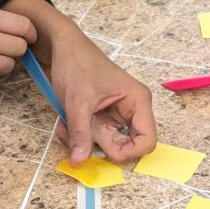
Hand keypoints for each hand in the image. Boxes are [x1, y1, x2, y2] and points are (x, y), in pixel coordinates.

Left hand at [46, 31, 157, 164]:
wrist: (62, 47)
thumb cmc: (77, 64)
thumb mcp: (77, 101)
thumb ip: (80, 133)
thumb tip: (79, 161)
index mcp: (137, 100)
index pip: (147, 140)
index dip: (129, 152)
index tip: (104, 152)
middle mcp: (131, 109)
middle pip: (126, 145)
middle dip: (99, 145)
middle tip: (77, 134)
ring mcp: (116, 113)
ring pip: (106, 142)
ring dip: (85, 140)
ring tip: (66, 125)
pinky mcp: (103, 115)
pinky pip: (95, 136)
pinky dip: (79, 135)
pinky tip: (65, 122)